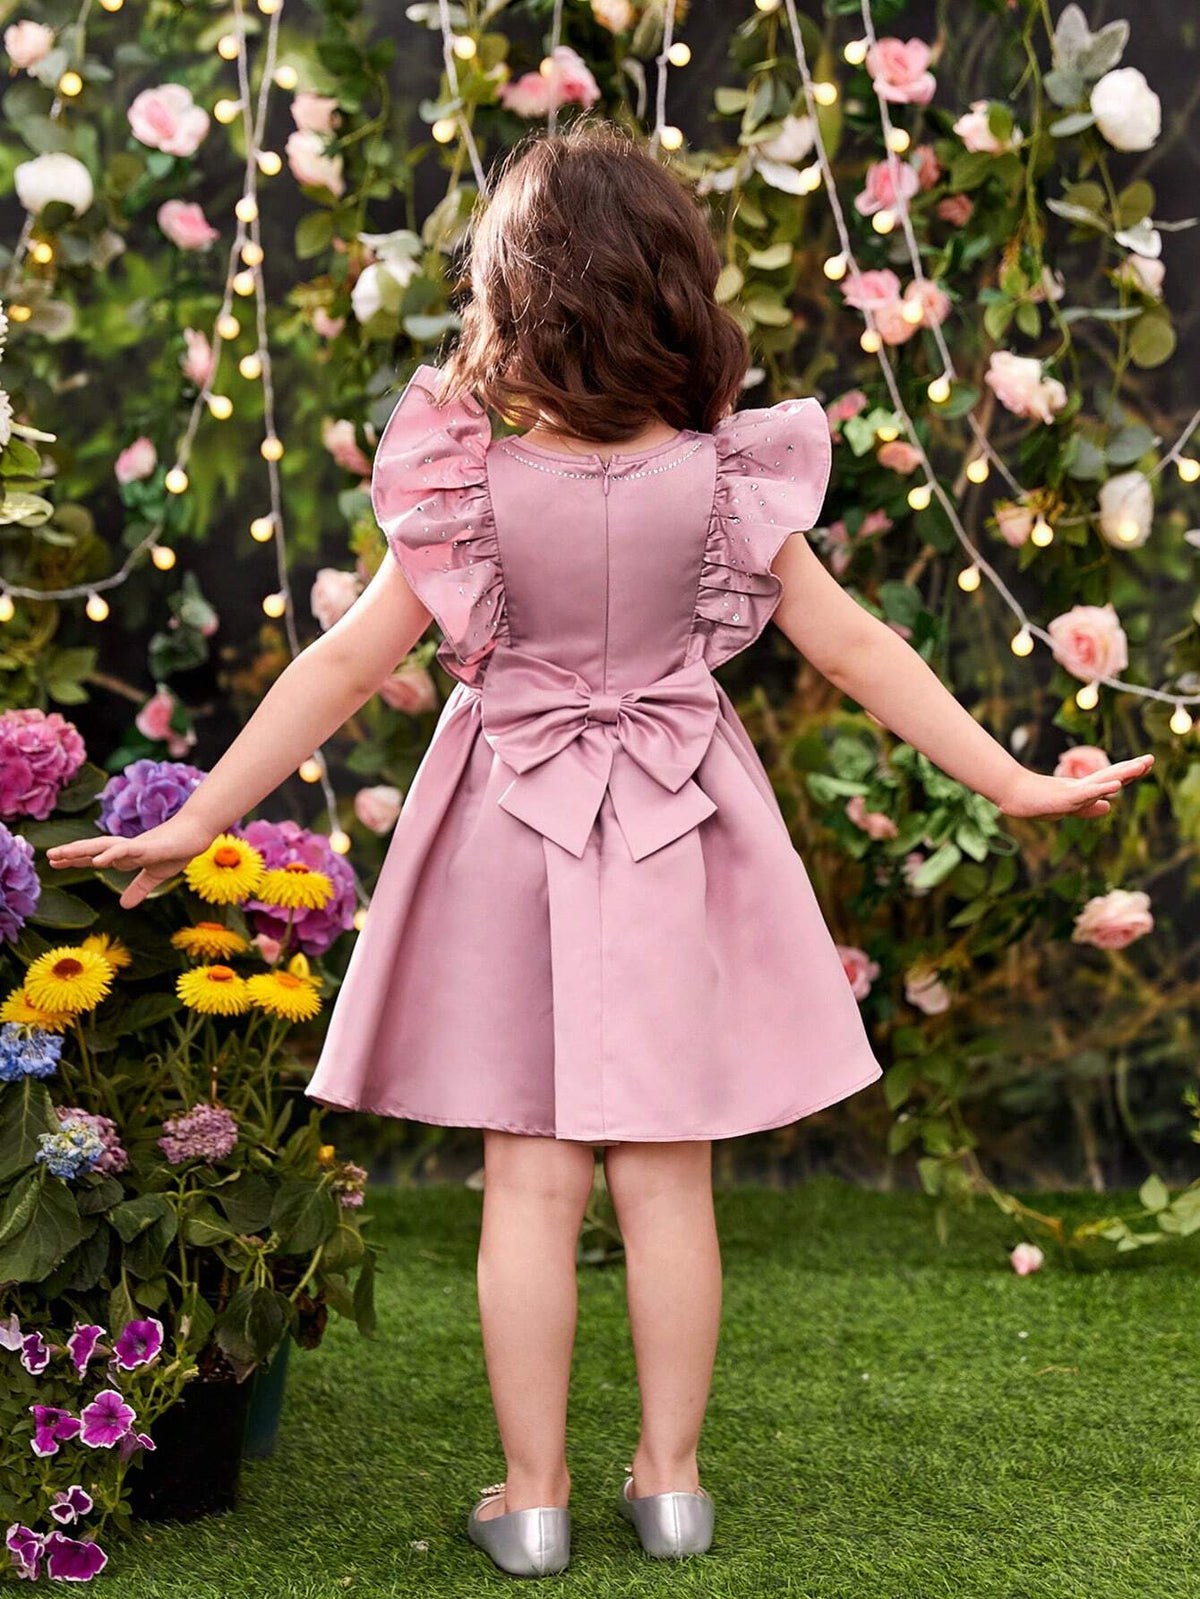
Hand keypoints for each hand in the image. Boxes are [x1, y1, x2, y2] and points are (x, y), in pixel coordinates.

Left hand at [45, 811, 216, 909]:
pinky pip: (126, 850)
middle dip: (72, 852)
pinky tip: (97, 861)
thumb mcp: (156, 875)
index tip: (56, 861)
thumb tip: (124, 905)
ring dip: (82, 850)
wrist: (198, 833)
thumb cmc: (178, 850)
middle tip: (49, 857)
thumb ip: (139, 888)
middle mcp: (127, 847)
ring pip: (104, 846)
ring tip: (62, 855)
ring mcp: (137, 845)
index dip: (76, 858)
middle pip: (94, 848)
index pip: (97, 855)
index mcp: (127, 854)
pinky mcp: (149, 846)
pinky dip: (110, 855)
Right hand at [998, 753, 1154, 819]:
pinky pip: (1086, 793)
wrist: (1011, 794)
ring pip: (1101, 781)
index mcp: (1082, 789)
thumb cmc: (1034, 800)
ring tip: (1140, 767)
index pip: (1109, 779)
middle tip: (1151, 759)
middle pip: (1110, 775)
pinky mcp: (1064, 797)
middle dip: (1132, 768)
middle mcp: (1080, 786)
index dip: (1128, 772)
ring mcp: (1072, 791)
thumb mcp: (1066, 808)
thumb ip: (1088, 808)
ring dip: (1122, 773)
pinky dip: (1102, 788)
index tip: (1146, 764)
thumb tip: (1110, 807)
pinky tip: (1115, 785)